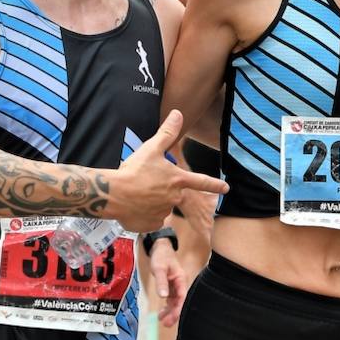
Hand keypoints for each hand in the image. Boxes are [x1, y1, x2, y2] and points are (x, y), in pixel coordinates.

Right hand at [111, 110, 227, 232]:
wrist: (113, 194)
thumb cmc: (133, 170)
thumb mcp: (151, 148)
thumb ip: (167, 133)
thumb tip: (178, 114)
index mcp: (178, 180)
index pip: (202, 181)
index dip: (215, 185)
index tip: (226, 188)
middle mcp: (174, 198)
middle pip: (172, 193)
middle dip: (161, 189)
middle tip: (143, 183)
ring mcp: (163, 213)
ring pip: (160, 206)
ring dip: (151, 201)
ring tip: (135, 193)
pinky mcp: (151, 225)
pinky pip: (149, 219)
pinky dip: (143, 214)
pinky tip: (133, 206)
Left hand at [148, 240, 186, 327]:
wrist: (159, 247)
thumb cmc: (161, 256)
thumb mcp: (159, 268)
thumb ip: (161, 282)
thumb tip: (163, 296)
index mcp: (181, 279)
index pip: (183, 297)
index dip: (179, 308)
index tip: (173, 318)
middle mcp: (181, 283)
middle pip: (180, 301)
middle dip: (174, 313)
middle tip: (166, 324)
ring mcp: (176, 285)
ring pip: (176, 301)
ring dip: (170, 311)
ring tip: (162, 321)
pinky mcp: (171, 285)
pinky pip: (171, 298)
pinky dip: (167, 306)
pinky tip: (161, 312)